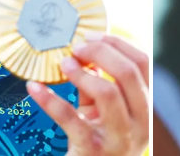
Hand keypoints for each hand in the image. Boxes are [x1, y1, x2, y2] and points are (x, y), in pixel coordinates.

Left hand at [27, 34, 148, 155]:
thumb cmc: (98, 140)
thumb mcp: (104, 110)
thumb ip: (99, 81)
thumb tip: (85, 49)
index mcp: (145, 107)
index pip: (142, 63)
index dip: (117, 43)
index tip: (92, 35)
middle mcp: (140, 123)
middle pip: (128, 73)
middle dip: (100, 52)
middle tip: (76, 47)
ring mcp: (119, 138)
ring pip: (107, 93)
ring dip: (82, 73)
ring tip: (63, 64)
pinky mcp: (93, 150)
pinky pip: (70, 118)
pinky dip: (49, 99)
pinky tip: (34, 87)